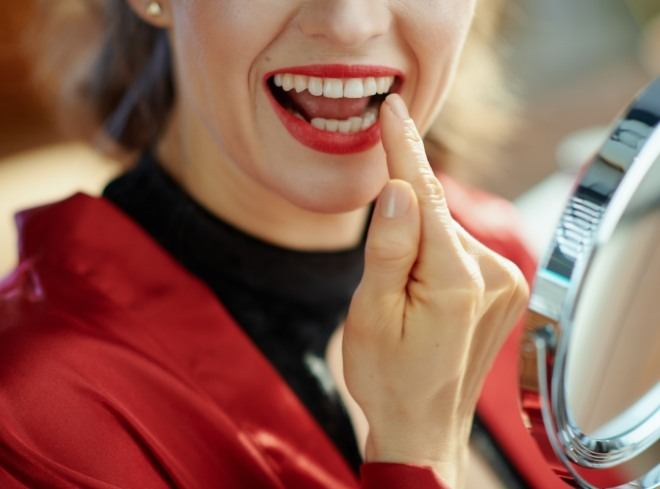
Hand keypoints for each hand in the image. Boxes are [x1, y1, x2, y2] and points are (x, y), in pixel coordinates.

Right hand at [342, 94, 528, 487]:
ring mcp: (506, 283)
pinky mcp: (505, 290)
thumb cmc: (388, 376)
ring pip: (446, 233)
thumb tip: (398, 188)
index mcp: (455, 280)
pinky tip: (421, 293)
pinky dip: (434, 255)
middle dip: (401, 220)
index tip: (392, 109)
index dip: (403, 150)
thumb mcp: (370, 314)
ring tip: (401, 299)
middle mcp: (494, 274)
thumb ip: (388, 248)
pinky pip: (459, 251)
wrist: (423, 426)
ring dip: (417, 244)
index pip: (426, 195)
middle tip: (380, 276)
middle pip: (435, 215)